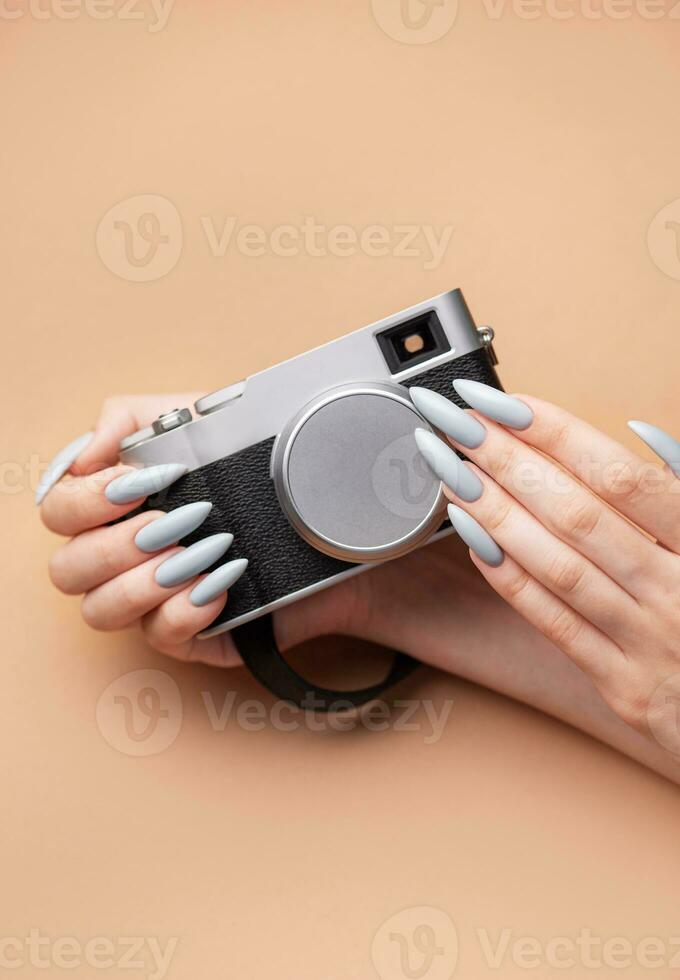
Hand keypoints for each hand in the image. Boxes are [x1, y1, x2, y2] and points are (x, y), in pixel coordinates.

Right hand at [38, 394, 516, 670]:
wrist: (346, 515)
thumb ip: (139, 416)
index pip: (60, 510)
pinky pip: (163, 638)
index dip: (85, 498)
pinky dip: (184, 611)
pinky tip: (220, 586)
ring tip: (200, 550)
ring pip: (101, 611)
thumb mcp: (207, 420)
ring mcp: (160, 598)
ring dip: (143, 579)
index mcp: (121, 504)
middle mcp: (129, 554)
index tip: (138, 481)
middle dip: (114, 542)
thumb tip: (90, 446)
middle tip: (170, 519)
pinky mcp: (201, 633)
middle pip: (67, 568)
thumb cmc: (273, 465)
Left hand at [410, 379, 679, 772]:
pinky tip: (473, 539)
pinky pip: (557, 626)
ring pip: (560, 566)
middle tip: (450, 423)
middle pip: (578, 513)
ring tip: (447, 471)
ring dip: (495, 513)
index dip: (554, 432)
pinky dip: (512, 580)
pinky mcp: (626, 687)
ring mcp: (652, 642)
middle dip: (506, 461)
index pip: (621, 476)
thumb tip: (636, 433)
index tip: (496, 402)